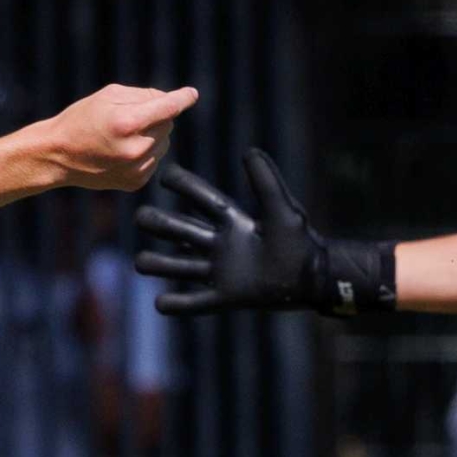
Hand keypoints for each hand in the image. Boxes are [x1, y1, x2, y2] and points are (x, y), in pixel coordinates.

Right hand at [40, 84, 197, 190]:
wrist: (56, 156)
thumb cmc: (81, 120)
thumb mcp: (108, 96)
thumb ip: (144, 95)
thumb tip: (173, 100)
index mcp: (128, 123)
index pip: (169, 107)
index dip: (183, 98)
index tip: (192, 94)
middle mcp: (136, 148)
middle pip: (168, 123)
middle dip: (156, 117)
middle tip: (128, 118)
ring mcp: (137, 168)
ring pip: (164, 142)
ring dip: (152, 136)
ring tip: (122, 137)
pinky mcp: (137, 181)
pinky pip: (155, 159)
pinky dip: (145, 153)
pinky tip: (121, 152)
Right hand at [134, 148, 395, 315]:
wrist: (316, 278)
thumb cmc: (301, 242)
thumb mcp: (283, 209)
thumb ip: (267, 183)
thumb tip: (249, 152)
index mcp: (235, 223)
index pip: (204, 201)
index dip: (186, 186)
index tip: (165, 174)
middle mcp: (223, 246)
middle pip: (183, 232)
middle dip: (161, 224)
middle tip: (143, 217)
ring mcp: (222, 272)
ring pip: (180, 267)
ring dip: (159, 264)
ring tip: (140, 261)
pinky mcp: (227, 298)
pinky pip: (196, 303)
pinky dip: (177, 305)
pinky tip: (161, 303)